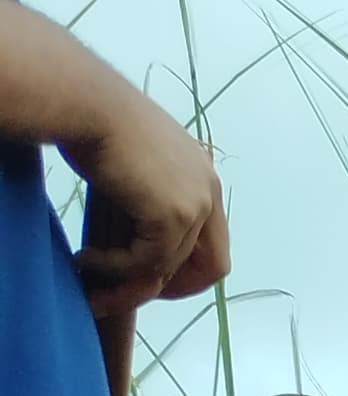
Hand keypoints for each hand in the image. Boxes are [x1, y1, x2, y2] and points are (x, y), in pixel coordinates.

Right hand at [70, 94, 228, 326]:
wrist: (85, 103)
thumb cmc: (96, 126)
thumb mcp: (137, 170)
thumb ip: (151, 207)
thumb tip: (143, 255)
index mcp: (204, 177)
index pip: (215, 244)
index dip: (188, 272)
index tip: (152, 278)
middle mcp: (208, 190)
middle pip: (211, 267)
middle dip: (174, 288)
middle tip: (129, 292)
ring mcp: (195, 204)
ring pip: (170, 267)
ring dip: (129, 279)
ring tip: (92, 274)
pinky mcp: (173, 216)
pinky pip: (148, 263)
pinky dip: (116, 268)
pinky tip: (87, 259)